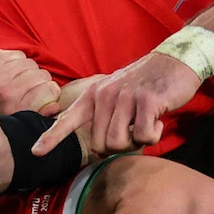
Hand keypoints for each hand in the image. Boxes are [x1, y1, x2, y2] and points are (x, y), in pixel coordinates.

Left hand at [0, 48, 60, 114]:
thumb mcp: (6, 120)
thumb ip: (32, 113)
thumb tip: (55, 107)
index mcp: (13, 106)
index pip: (50, 89)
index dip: (49, 90)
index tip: (42, 93)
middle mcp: (7, 88)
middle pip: (41, 75)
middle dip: (37, 79)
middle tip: (26, 85)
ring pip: (30, 63)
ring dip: (25, 69)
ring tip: (14, 77)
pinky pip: (17, 54)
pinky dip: (14, 60)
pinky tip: (5, 68)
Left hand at [33, 51, 199, 157]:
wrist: (176, 61)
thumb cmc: (148, 83)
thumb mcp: (118, 93)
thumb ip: (105, 114)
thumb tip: (100, 148)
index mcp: (94, 94)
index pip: (67, 119)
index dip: (51, 138)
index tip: (36, 152)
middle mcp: (105, 95)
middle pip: (101, 145)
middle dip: (119, 147)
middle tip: (134, 132)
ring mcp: (125, 97)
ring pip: (119, 143)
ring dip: (136, 142)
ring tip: (146, 125)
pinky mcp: (147, 101)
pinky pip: (143, 136)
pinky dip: (153, 136)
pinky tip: (159, 120)